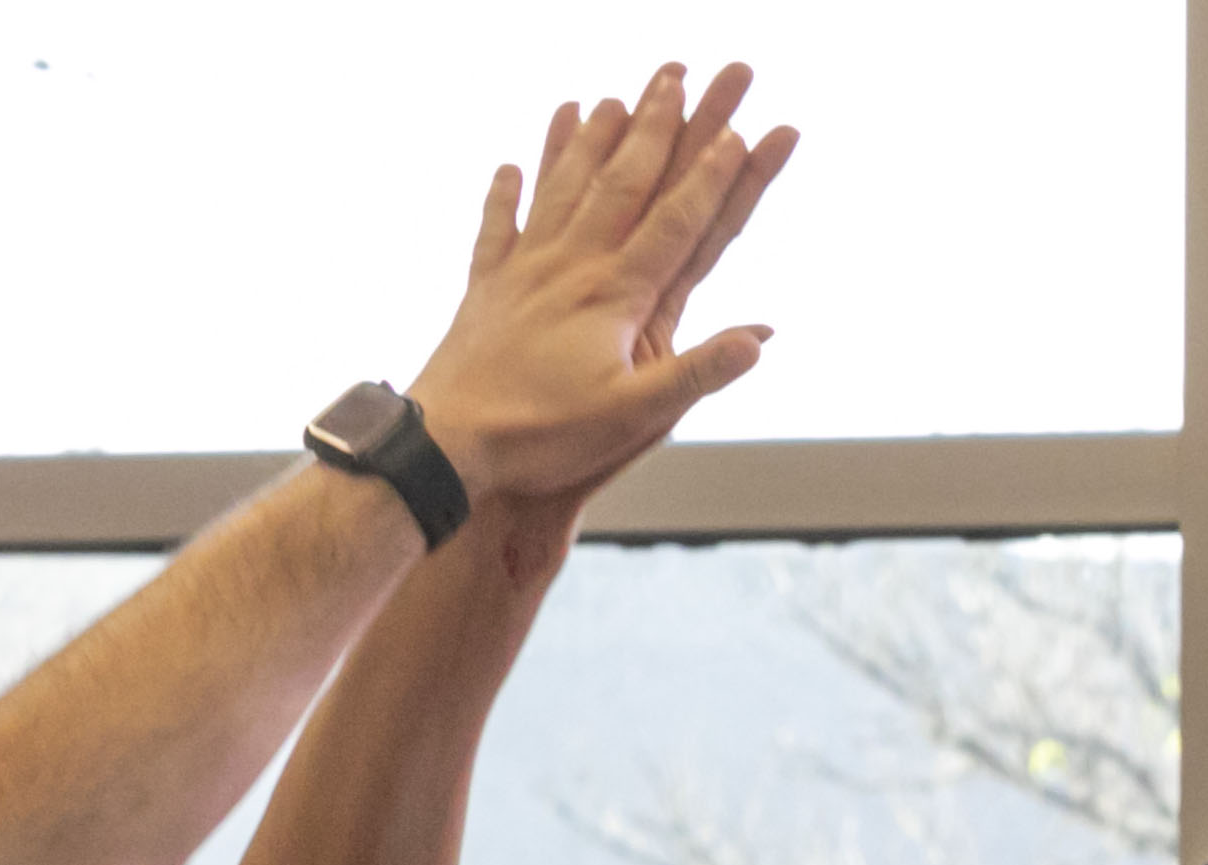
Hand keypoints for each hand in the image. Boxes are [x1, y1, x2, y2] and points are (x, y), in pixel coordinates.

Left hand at [409, 63, 796, 512]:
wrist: (450, 444)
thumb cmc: (542, 437)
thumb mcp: (632, 417)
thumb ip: (696, 373)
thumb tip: (757, 339)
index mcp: (614, 295)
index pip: (675, 221)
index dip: (711, 176)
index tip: (737, 131)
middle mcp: (571, 266)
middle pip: (623, 180)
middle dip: (655, 126)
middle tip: (678, 76)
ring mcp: (523, 270)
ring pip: (564, 187)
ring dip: (589, 139)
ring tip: (609, 98)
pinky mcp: (484, 290)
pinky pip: (497, 227)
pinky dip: (506, 194)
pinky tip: (509, 167)